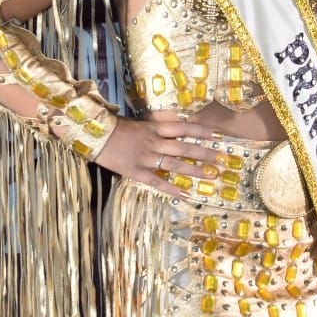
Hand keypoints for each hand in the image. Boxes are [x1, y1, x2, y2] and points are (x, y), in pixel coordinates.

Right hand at [94, 116, 224, 197]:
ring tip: (210, 175)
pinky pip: (156, 182)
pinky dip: (171, 188)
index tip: (220, 135)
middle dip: (205, 153)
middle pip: (184, 147)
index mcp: (155, 128)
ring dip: (194, 170)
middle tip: (222, 158)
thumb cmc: (118, 128)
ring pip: (174, 164)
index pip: (185, 128)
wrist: (94, 135)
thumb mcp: (141, 122)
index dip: (203, 131)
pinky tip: (184, 194)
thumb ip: (159, 127)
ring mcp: (145, 158)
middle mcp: (153, 142)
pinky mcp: (136, 172)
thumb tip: (180, 127)